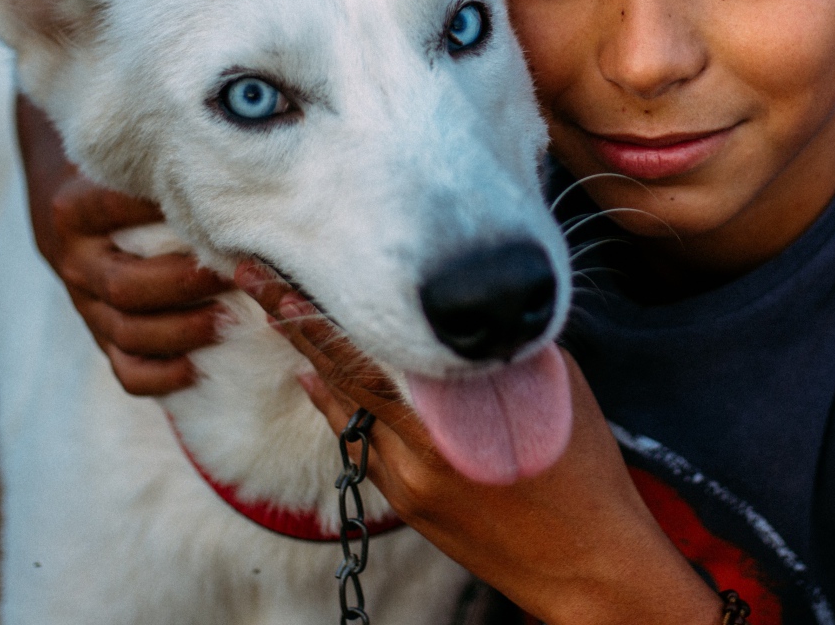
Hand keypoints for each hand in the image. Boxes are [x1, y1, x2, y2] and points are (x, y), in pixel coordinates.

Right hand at [17, 95, 231, 394]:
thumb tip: (232, 164)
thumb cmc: (114, 171)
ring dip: (181, 332)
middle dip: (184, 285)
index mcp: (72, 212)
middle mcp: (72, 260)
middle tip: (234, 274)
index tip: (215, 211)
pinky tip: (195, 368)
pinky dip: (159, 376)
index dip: (162, 214)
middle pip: (125, 286)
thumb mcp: (121, 159)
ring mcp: (83, 302)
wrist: (62, 194)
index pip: (113, 214)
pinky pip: (123, 369)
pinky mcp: (98, 331)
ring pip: (125, 332)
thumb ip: (158, 164)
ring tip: (227, 320)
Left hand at [236, 260, 719, 624]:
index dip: (319, 312)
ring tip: (275, 312)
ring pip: (346, 408)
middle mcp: (418, 450)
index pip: (368, 351)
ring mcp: (406, 482)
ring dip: (315, 359)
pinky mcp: (406, 504)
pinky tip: (318, 376)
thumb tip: (458, 312)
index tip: (281, 272)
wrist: (584, 563)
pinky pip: (361, 443)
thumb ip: (498, 350)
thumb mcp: (551, 388)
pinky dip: (341, 404)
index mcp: (453, 416)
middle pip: (340, 373)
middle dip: (294, 323)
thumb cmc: (583, 466)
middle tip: (250, 276)